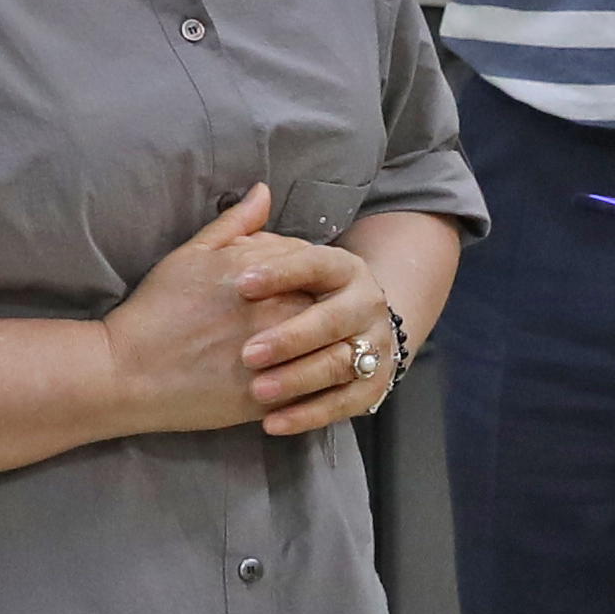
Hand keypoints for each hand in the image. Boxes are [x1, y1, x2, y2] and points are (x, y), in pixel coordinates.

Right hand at [102, 184, 360, 435]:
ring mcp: (283, 353)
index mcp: (263, 270)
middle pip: (323, 298)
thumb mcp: (191, 254)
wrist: (130, 373)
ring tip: (290, 346)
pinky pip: (314, 381)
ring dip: (314, 340)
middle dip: (310, 301)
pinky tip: (289, 373)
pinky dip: (308, 374)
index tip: (277, 283)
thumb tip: (264, 191)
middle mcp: (280, 308)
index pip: (309, 259)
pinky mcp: (279, 392)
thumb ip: (235, 224)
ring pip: (324, 340)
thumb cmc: (156, 311)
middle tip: (281, 313)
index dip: (296, 269)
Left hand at [237, 237, 414, 435]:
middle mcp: (367, 305)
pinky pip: (342, 405)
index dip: (281, 272)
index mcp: (345, 268)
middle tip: (247, 353)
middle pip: (332, 319)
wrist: (353, 332)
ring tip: (257, 390)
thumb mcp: (272, 261)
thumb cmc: (295, 294)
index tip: (240, 285)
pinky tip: (271, 423)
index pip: (315, 264)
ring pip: (339, 364)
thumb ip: (252, 230)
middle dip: (291, 337)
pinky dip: (308, 415)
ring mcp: (375, 347)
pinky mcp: (371, 388)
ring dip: (298, 379)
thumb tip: (258, 190)